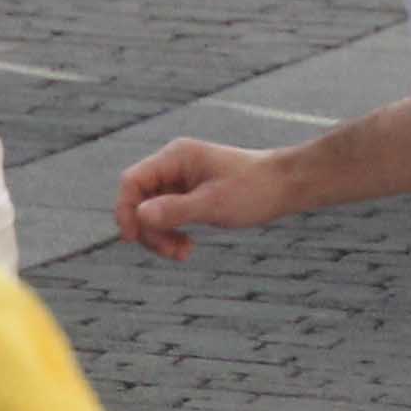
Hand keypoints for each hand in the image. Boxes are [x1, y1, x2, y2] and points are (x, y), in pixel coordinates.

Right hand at [115, 137, 290, 258]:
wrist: (285, 186)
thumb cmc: (255, 189)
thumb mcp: (215, 204)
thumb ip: (176, 209)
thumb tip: (140, 215)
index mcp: (176, 157)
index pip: (132, 181)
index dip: (125, 210)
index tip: (132, 239)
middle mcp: (174, 165)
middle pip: (139, 200)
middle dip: (149, 230)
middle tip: (172, 252)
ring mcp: (181, 180)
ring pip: (151, 211)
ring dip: (160, 236)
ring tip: (183, 253)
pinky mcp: (190, 194)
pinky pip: (167, 216)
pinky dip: (172, 233)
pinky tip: (187, 247)